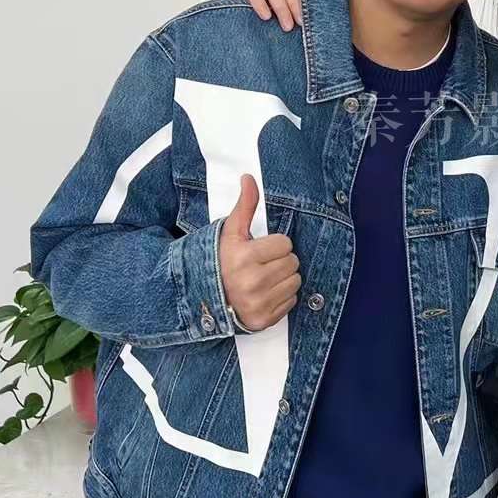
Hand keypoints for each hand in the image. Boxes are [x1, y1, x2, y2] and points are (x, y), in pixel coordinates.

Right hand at [218, 175, 300, 331]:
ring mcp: (258, 303)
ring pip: (295, 281)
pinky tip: (264, 293)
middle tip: (261, 264)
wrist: (202, 297)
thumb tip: (249, 178)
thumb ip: (244, 205)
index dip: (273, 244)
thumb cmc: (220, 261)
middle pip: (293, 262)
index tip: (259, 250)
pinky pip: (291, 301)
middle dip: (280, 260)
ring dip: (283, 278)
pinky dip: (282, 297)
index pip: (285, 243)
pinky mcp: (264, 320)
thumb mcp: (230, 232)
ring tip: (263, 278)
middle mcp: (252, 282)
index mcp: (244, 257)